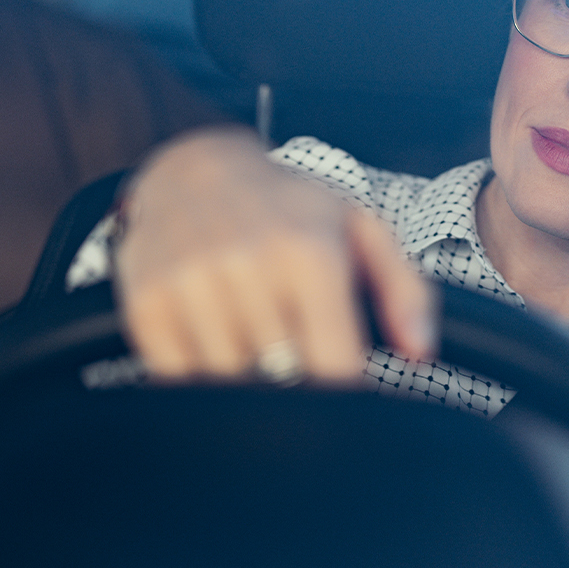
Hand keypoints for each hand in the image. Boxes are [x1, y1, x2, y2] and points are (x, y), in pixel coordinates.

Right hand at [113, 128, 435, 381]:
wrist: (193, 167)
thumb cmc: (290, 208)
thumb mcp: (361, 229)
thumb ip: (406, 291)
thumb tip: (421, 354)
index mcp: (311, 252)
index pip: (335, 365)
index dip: (346, 397)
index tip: (347, 400)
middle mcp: (250, 264)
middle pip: (283, 380)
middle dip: (297, 393)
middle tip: (301, 378)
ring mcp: (192, 284)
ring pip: (229, 386)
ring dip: (248, 389)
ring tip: (260, 359)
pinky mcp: (147, 302)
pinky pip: (177, 379)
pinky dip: (200, 385)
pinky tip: (218, 355)